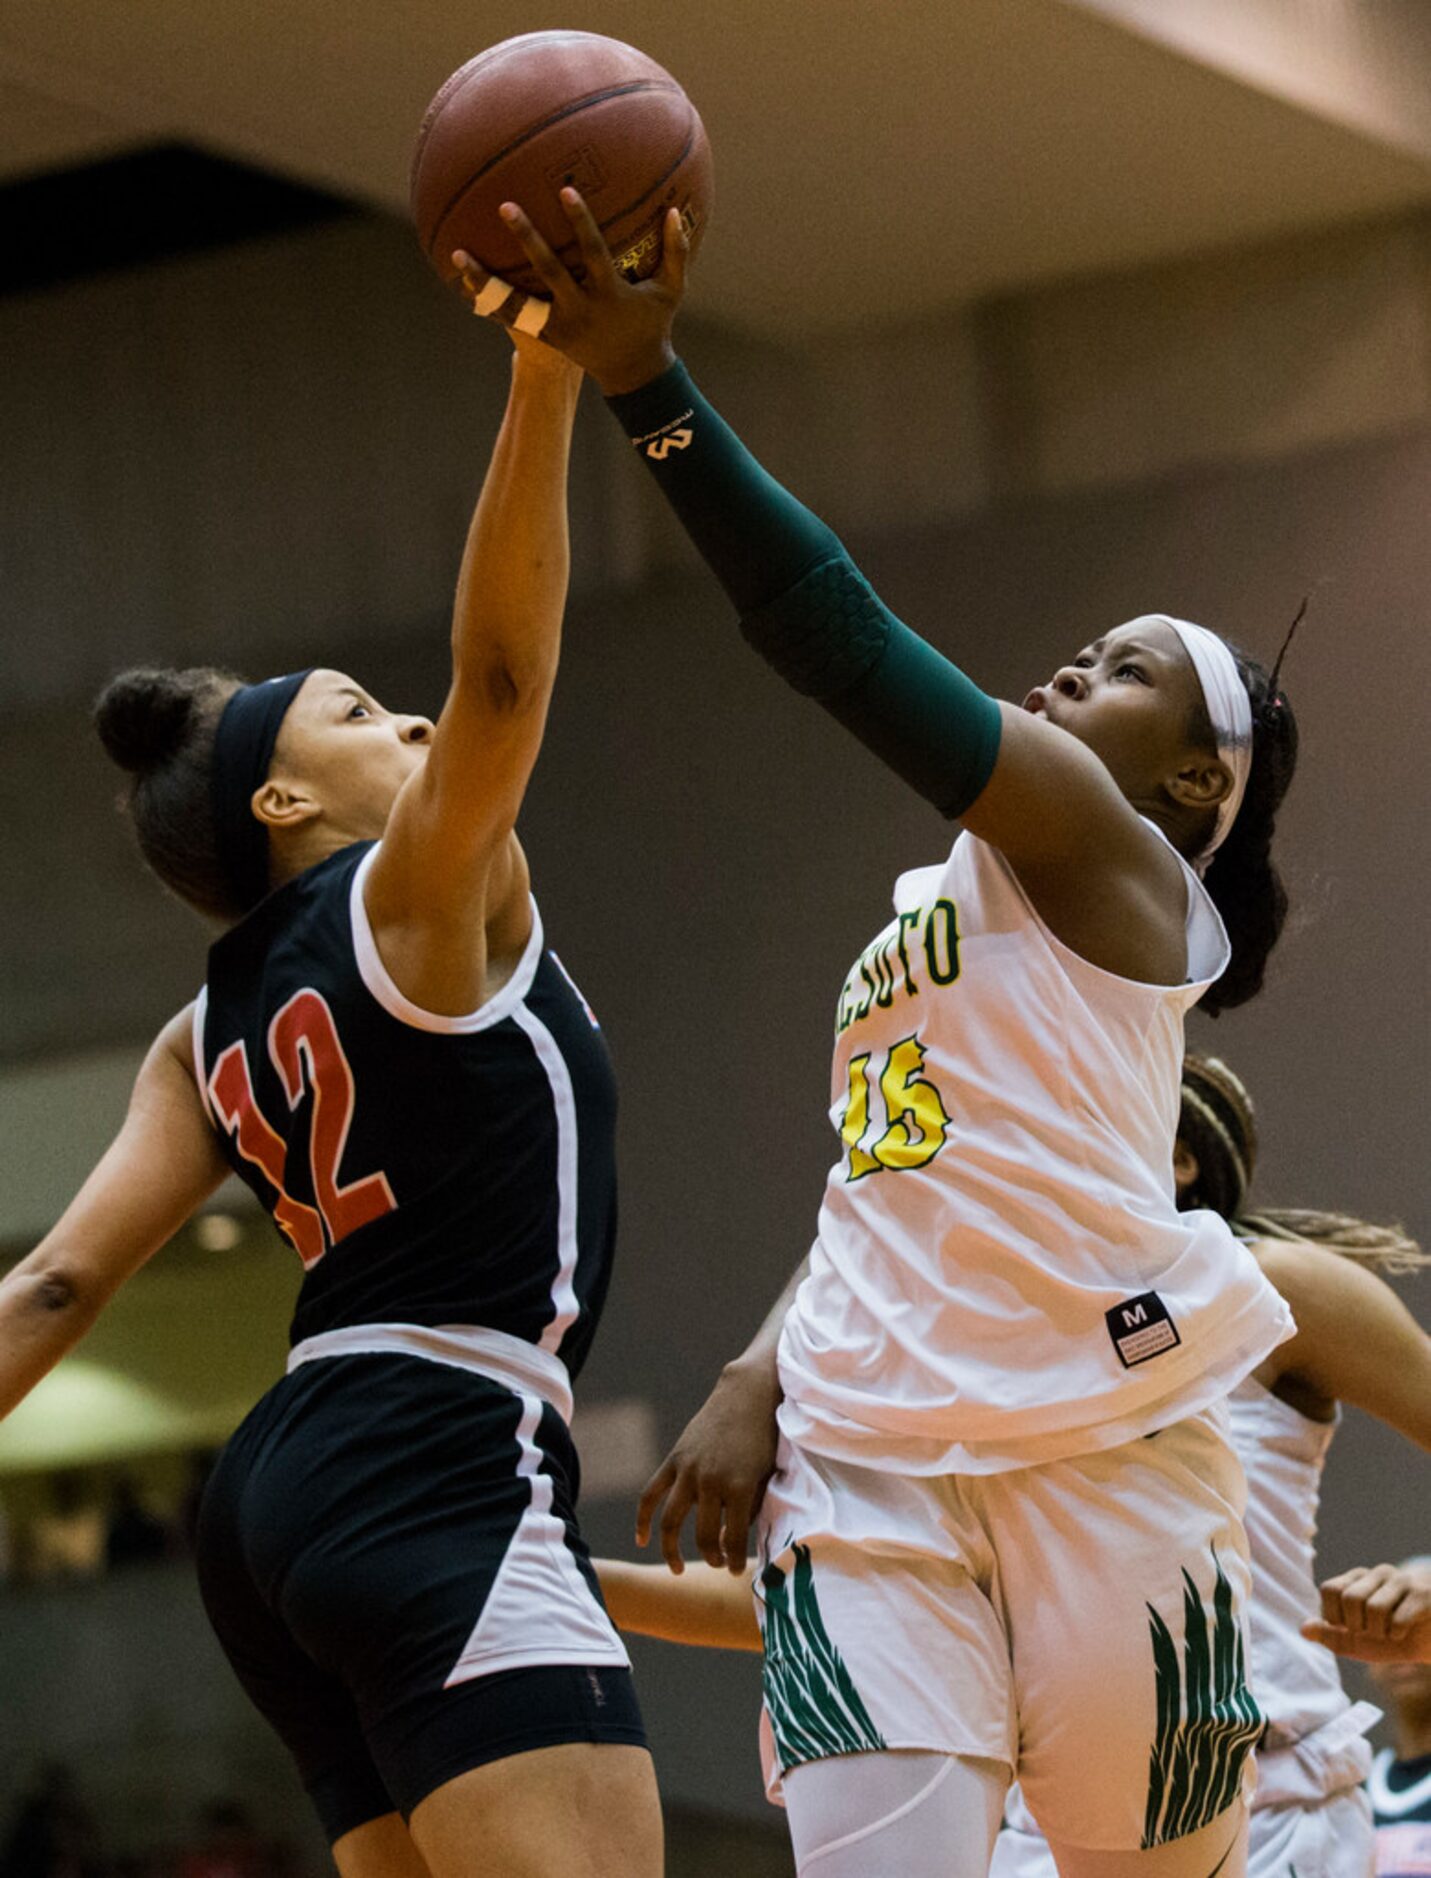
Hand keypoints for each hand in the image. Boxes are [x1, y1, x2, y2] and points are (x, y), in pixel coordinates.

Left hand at [453, 187, 688, 395]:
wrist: (633, 373)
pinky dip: (487, 299)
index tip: (565, 190)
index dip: (581, 222)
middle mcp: (580, 309)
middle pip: (549, 271)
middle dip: (528, 239)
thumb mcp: (670, 291)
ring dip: (488, 279)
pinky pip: (512, 316)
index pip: (593, 252)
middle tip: (506, 206)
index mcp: (609, 294)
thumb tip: (677, 211)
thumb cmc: (652, 324)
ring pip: (518, 302)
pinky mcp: (546, 337)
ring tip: (458, 254)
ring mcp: (559, 325)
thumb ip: (675, 251)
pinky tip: (463, 278)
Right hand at [636, 1360, 781, 1574]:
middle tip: (717, 1564)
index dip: (732, 1559)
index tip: (735, 1570)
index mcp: (740, 1487)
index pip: (732, 1538)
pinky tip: (641, 1540)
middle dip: (711, 1556)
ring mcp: (689, 1470)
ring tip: (677, 1568)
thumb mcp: (766, 1473)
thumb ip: (752, 1506)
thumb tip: (734, 1536)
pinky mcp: (675, 1459)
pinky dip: (643, 1519)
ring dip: (672, 1549)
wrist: (747, 1394)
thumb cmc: (764, 1436)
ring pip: (671, 1520)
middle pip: (703, 1535)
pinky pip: (651, 1494)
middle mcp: (711, 1481)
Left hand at [1301, 1561, 1430, 1663]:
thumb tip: (1303, 1630)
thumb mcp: (1356, 1643)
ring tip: (1388, 1634)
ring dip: (1379, 1633)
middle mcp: (1377, 1574)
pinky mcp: (1422, 1594)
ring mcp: (1401, 1580)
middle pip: (1349, 1598)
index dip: (1333, 1617)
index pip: (1329, 1589)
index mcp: (1357, 1579)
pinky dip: (1396, 1635)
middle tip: (1372, 1633)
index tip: (1349, 1629)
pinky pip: (1397, 1618)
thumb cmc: (1391, 1640)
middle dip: (1357, 1627)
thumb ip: (1329, 1635)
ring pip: (1373, 1608)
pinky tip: (1404, 1633)